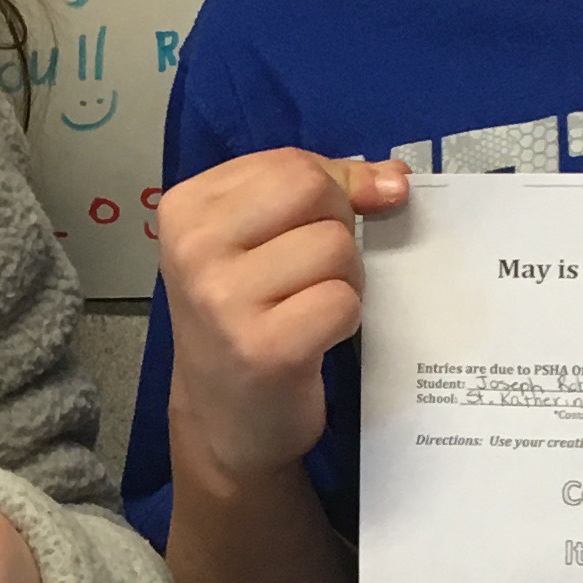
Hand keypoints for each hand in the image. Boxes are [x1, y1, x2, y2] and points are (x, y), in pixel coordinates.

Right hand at [158, 147, 411, 485]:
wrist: (223, 419)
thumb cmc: (246, 317)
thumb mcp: (261, 240)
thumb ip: (323, 193)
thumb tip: (395, 177)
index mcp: (187, 208)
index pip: (291, 163)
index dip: (333, 188)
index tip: (325, 225)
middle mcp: (195, 248)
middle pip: (314, 191)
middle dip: (337, 228)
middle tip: (310, 274)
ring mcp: (224, 299)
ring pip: (336, 247)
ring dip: (344, 279)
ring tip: (308, 308)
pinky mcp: (264, 348)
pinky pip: (343, 301)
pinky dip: (345, 320)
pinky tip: (313, 339)